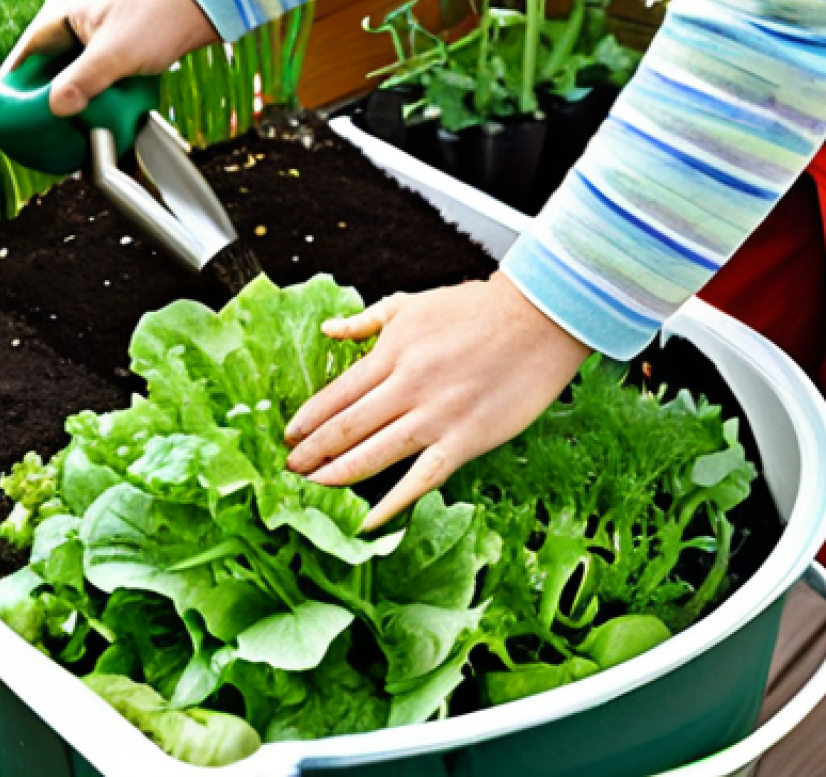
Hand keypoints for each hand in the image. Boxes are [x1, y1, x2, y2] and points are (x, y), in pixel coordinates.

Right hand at [3, 0, 218, 114]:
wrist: (199, 7)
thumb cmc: (158, 16)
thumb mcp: (116, 53)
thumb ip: (84, 80)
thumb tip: (56, 106)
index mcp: (58, 15)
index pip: (24, 58)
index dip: (16, 91)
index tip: (15, 122)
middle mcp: (69, 26)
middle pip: (47, 73)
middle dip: (49, 103)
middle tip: (48, 134)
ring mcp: (91, 40)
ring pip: (72, 80)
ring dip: (75, 104)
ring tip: (73, 132)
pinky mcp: (112, 53)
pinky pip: (94, 81)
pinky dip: (95, 99)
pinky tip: (99, 119)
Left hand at [285, 272, 590, 528]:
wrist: (537, 318)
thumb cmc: (476, 308)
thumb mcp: (412, 304)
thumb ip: (366, 321)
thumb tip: (327, 330)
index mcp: (392, 352)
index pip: (337, 394)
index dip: (308, 419)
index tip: (288, 436)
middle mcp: (407, 386)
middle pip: (348, 427)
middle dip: (314, 451)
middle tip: (289, 469)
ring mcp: (436, 415)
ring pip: (376, 454)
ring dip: (338, 474)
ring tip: (313, 488)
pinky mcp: (466, 439)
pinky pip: (423, 477)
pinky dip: (394, 502)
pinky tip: (369, 520)